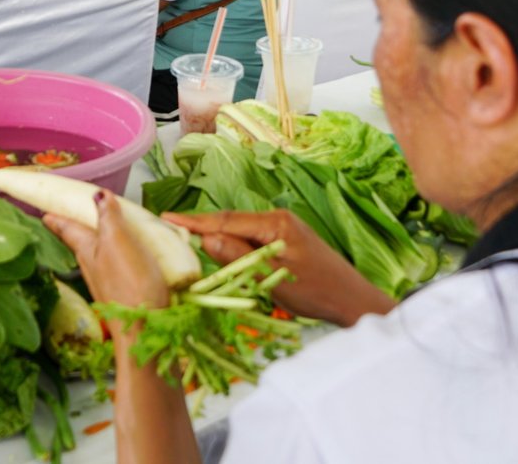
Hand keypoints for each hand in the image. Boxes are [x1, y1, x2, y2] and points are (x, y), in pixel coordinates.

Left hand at [45, 192, 171, 321]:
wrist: (144, 331)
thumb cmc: (130, 285)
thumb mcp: (119, 242)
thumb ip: (109, 218)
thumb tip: (97, 194)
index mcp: (88, 251)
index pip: (68, 229)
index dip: (56, 218)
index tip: (44, 211)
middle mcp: (94, 267)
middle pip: (81, 242)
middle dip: (76, 228)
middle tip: (70, 217)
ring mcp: (108, 282)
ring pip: (98, 255)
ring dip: (98, 241)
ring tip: (102, 231)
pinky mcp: (126, 292)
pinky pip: (118, 267)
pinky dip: (120, 256)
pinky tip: (130, 257)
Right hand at [166, 209, 393, 327]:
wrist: (351, 299)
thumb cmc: (316, 291)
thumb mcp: (271, 277)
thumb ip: (238, 257)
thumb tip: (206, 238)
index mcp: (274, 223)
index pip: (225, 220)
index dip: (194, 221)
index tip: (166, 218)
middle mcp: (277, 218)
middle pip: (230, 222)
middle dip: (201, 227)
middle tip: (168, 229)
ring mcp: (283, 227)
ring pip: (240, 230)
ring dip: (217, 237)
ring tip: (185, 240)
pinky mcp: (286, 239)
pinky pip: (251, 238)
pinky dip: (234, 245)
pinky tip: (220, 252)